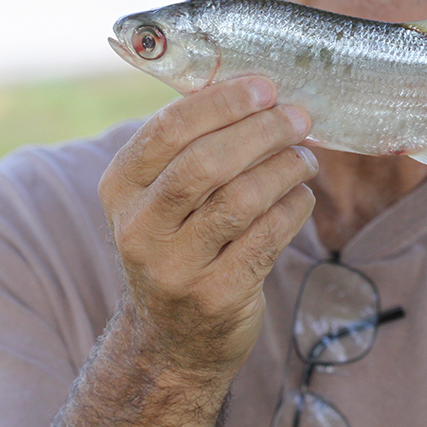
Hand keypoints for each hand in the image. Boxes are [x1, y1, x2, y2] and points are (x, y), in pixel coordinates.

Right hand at [98, 76, 317, 380]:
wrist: (173, 339)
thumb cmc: (181, 244)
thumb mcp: (163, 197)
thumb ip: (195, 147)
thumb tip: (260, 93)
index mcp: (121, 188)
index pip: (167, 130)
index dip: (221, 102)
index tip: (265, 87)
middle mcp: (138, 229)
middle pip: (205, 163)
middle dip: (261, 132)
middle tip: (298, 118)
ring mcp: (174, 268)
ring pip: (240, 200)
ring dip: (284, 168)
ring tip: (305, 157)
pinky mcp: (215, 297)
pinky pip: (267, 237)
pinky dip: (293, 207)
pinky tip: (302, 195)